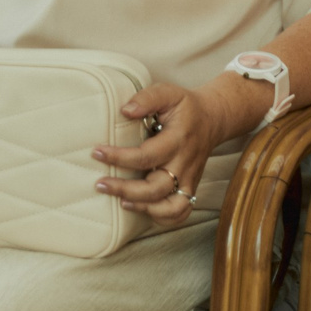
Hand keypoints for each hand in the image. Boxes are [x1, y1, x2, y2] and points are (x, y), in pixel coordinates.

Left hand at [94, 81, 232, 227]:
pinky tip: (141, 207)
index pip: (146, 156)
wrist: (213, 119)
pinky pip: (181, 213)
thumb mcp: (168, 93)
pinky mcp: (190, 188)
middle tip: (100, 184)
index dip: (119, 158)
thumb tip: (125, 111)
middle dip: (125, 190)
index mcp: (178, 140)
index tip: (97, 153)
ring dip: (144, 208)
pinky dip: (162, 217)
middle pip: (156, 188)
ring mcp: (190, 179)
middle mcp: (185, 163)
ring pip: (171, 207)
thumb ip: (147, 98)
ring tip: (120, 201)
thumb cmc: (185, 107)